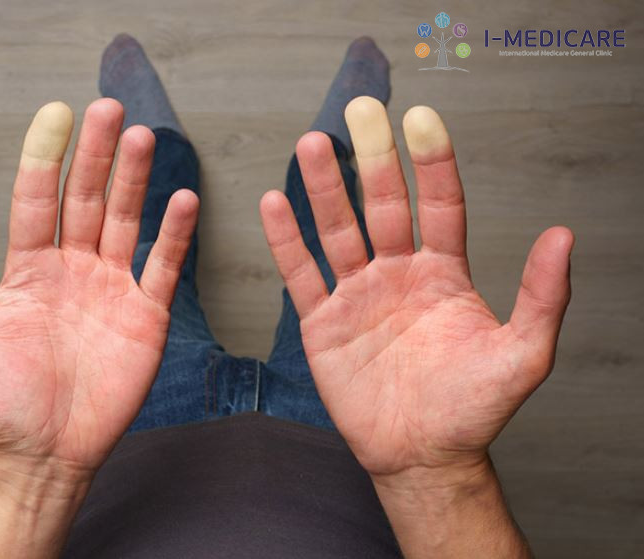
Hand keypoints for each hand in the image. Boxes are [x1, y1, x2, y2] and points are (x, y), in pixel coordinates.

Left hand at [0, 99, 198, 477]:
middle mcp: (72, 268)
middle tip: (109, 110)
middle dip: (97, 155)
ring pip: (125, 221)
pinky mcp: (145, 315)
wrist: (45, 452)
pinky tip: (183, 200)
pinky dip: (174, 235)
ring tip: (143, 139)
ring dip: (134, 181)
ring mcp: (111, 288)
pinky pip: (162, 267)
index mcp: (27, 269)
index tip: (56, 113)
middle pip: (86, 199)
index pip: (36, 200)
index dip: (45, 157)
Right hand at [261, 97, 571, 480]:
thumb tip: (563, 235)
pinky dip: (286, 241)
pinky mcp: (323, 323)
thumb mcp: (522, 354)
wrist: (422, 455)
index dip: (431, 162)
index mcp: (444, 274)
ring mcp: (357, 295)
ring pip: (337, 231)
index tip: (420, 119)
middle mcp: (398, 274)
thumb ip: (541, 296)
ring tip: (312, 143)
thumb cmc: (473, 409)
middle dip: (372, 157)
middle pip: (383, 205)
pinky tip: (274, 203)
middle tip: (360, 110)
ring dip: (325, 188)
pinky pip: (301, 275)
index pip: (439, 205)